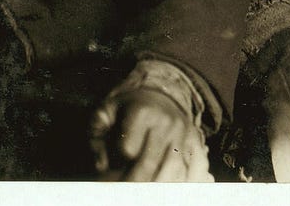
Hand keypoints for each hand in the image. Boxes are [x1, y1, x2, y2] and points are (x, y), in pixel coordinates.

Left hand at [91, 87, 207, 181]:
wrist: (157, 96)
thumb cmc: (126, 108)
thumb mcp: (106, 112)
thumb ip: (96, 135)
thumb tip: (101, 166)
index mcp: (142, 111)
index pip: (128, 148)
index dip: (116, 162)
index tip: (106, 172)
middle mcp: (166, 122)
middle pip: (150, 162)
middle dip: (134, 182)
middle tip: (122, 192)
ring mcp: (182, 134)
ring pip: (172, 170)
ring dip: (156, 186)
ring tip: (141, 193)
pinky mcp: (192, 144)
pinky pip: (187, 170)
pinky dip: (175, 184)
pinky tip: (160, 191)